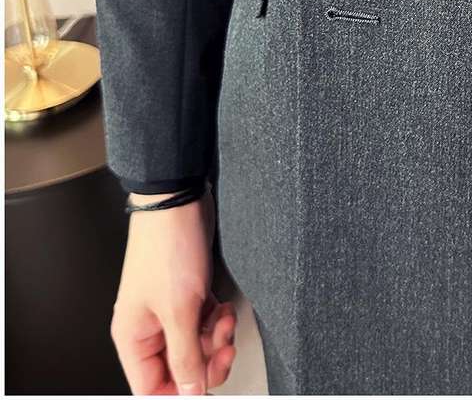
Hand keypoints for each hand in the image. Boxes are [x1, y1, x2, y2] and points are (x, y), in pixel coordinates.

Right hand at [110, 191, 236, 394]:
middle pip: (178, 368)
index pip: (151, 388)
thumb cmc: (168, 247)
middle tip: (223, 350)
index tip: (203, 385)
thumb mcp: (180, 309)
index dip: (179, 392)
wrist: (179, 202)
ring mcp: (169, 310)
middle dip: (205, 362)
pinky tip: (224, 309)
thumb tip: (189, 391)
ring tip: (224, 322)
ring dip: (215, 339)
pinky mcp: (188, 294)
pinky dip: (217, 321)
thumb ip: (186, 355)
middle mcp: (148, 327)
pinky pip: (204, 323)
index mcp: (133, 337)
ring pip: (195, 345)